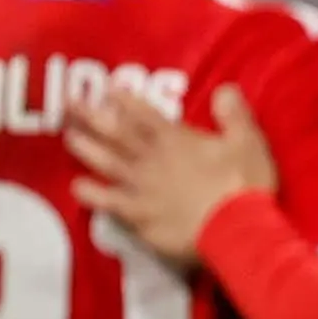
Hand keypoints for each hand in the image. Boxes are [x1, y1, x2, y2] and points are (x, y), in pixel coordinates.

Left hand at [65, 80, 280, 269]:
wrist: (234, 229)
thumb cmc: (244, 185)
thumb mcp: (249, 142)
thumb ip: (234, 115)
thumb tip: (225, 89)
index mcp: (176, 140)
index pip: (145, 114)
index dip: (125, 100)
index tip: (107, 89)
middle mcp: (152, 159)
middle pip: (116, 134)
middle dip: (92, 116)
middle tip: (69, 103)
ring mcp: (142, 187)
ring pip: (107, 163)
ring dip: (86, 149)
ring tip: (68, 137)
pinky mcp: (139, 215)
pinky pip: (109, 202)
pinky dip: (91, 195)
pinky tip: (76, 187)